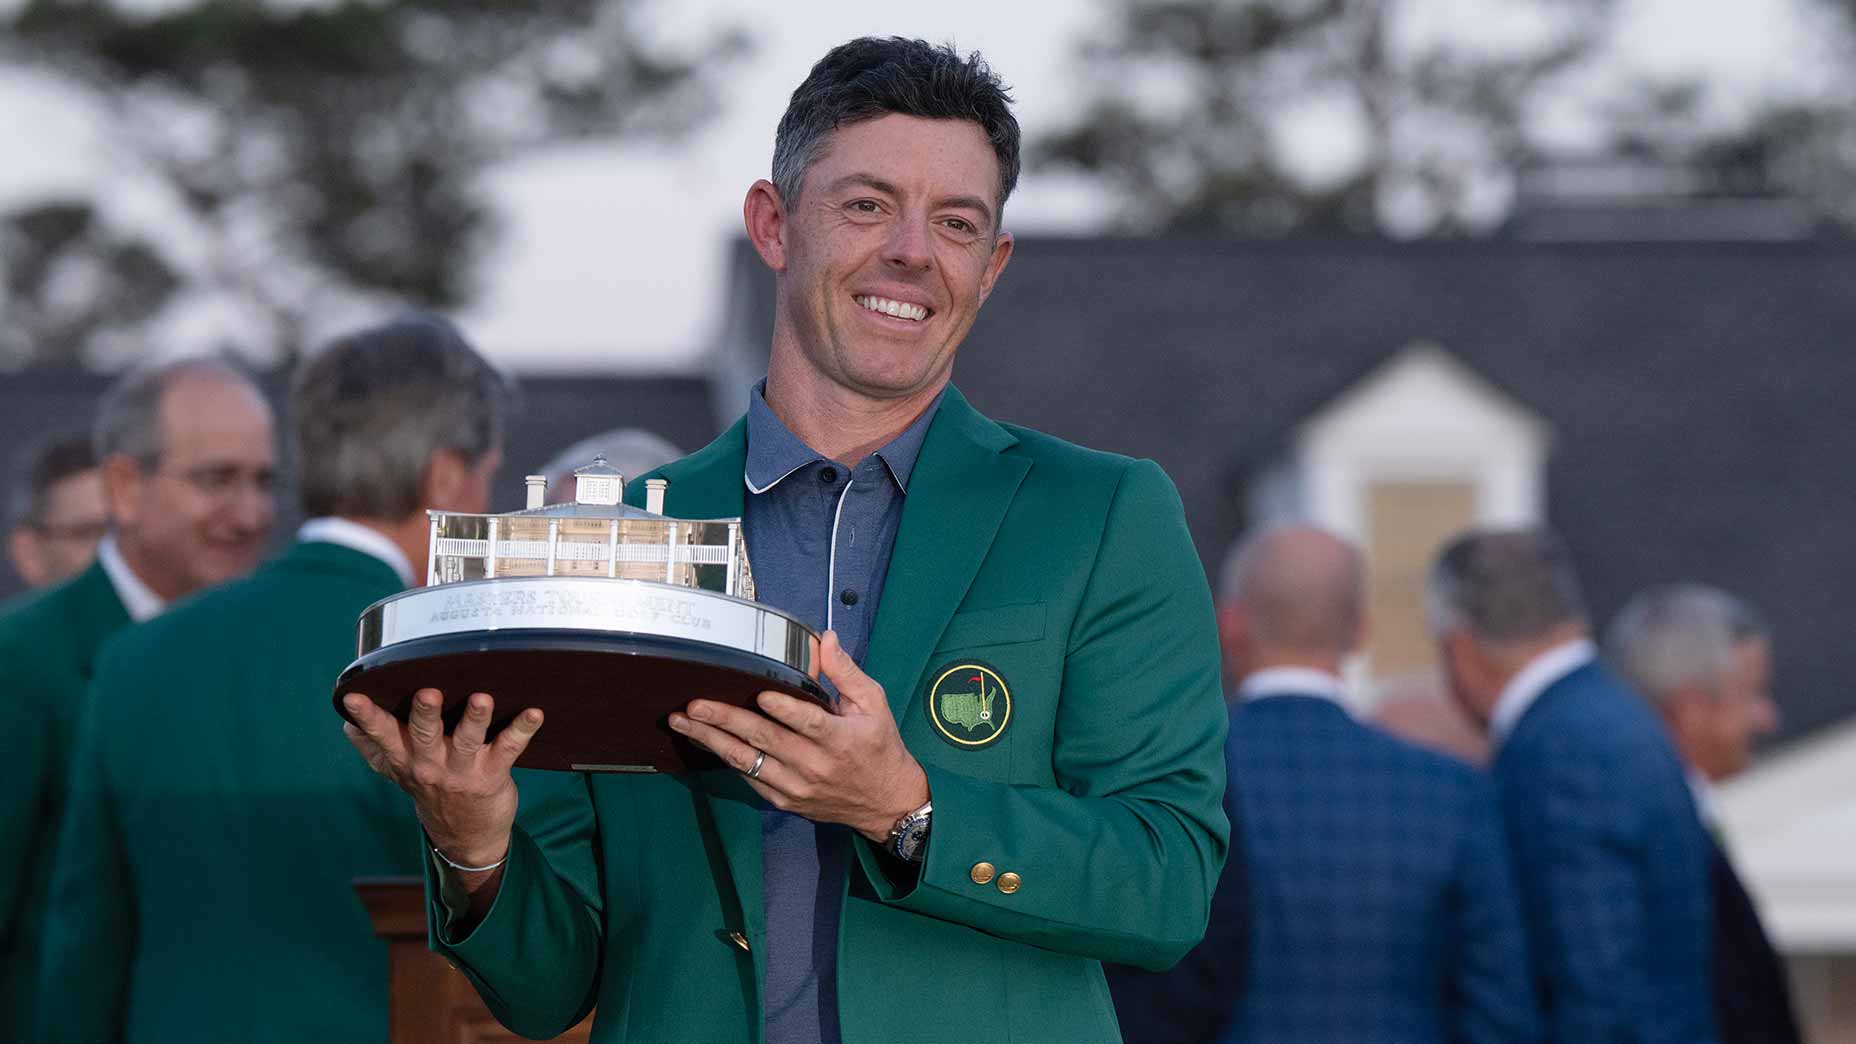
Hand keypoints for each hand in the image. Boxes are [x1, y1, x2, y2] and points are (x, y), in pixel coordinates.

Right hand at [341, 689, 542, 870]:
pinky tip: (534, 714)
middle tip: (428, 693)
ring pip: (467, 740)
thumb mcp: (398, 774)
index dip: (367, 717)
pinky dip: (522, 730)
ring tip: (482, 699)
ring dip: (475, 718)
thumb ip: (375, 749)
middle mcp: (430, 765)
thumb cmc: (432, 791)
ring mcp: (462, 771)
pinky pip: (509, 748)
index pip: (382, 735)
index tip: (353, 697)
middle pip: (424, 735)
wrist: (465, 837)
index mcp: (405, 759)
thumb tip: (347, 725)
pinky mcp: (492, 774)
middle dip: (425, 714)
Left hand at [669, 631, 928, 840]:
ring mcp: (796, 786)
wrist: (886, 803)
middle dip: (725, 720)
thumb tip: (824, 639)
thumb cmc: (880, 747)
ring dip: (712, 740)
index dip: (783, 709)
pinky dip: (726, 759)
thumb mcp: (874, 704)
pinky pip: (749, 778)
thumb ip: (846, 672)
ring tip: (684, 722)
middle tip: (695, 704)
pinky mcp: (785, 801)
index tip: (760, 693)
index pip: (807, 722)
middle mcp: (814, 765)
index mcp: (839, 739)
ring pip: (747, 761)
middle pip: (764, 740)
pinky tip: (704, 741)